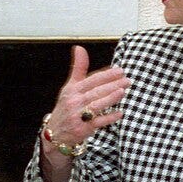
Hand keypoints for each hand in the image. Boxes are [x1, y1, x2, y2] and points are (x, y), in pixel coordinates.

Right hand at [41, 46, 129, 180]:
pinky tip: (119, 113)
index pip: (91, 80)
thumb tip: (79, 48)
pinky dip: (108, 117)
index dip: (106, 75)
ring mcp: (78, 116)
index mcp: (72, 90)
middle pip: (95, 91)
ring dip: (110, 98)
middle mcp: (74, 102)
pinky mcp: (82, 129)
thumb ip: (78, 68)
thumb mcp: (69, 87)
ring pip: (96, 105)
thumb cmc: (66, 107)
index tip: (120, 70)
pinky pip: (97, 122)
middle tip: (127, 80)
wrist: (54, 133)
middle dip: (112, 85)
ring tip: (123, 91)